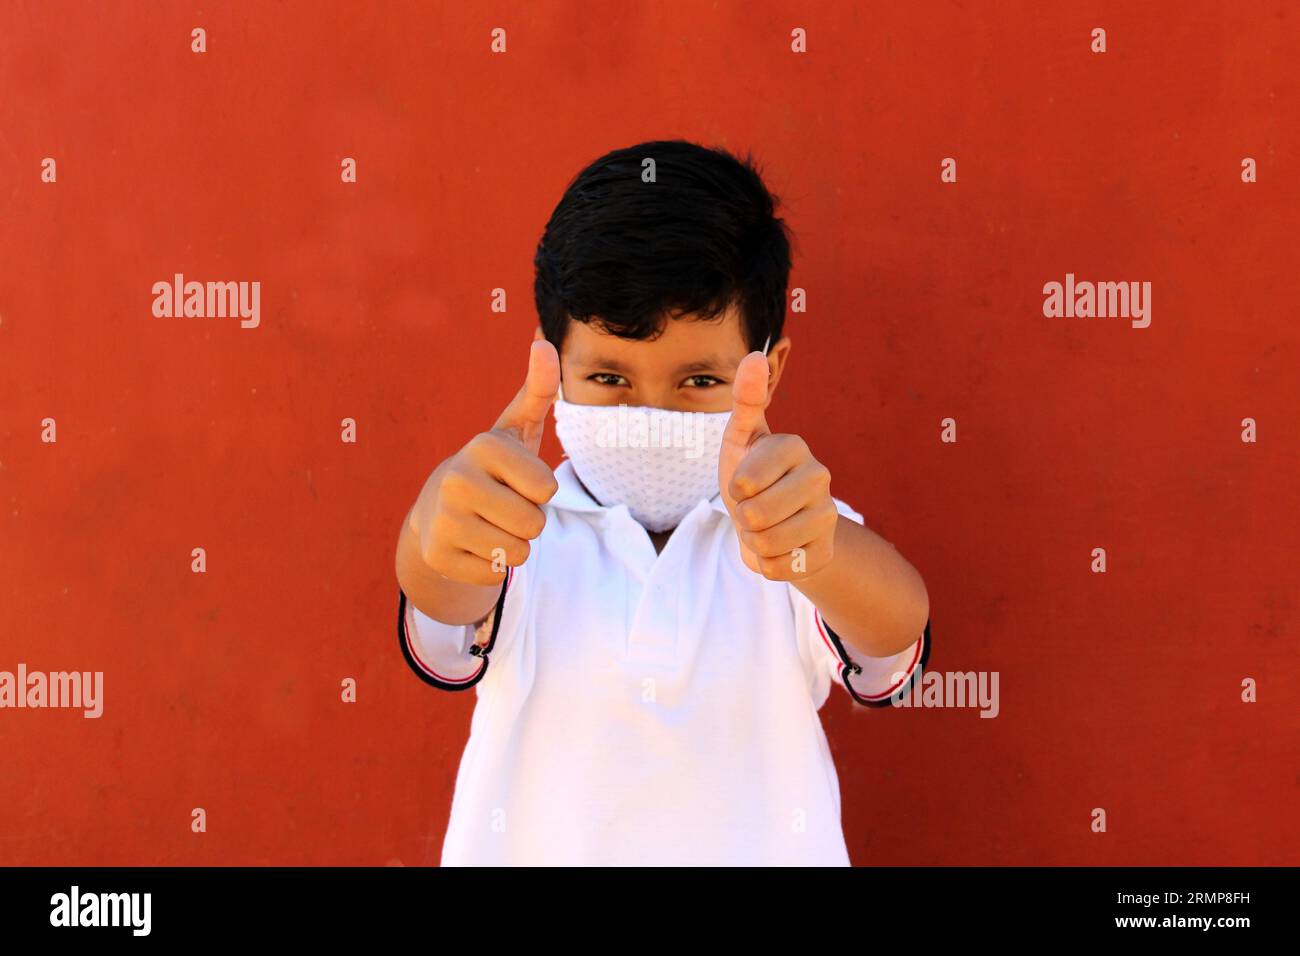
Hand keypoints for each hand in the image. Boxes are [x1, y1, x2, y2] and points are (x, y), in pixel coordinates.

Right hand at [410, 339, 560, 585]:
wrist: (438, 511)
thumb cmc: (493, 468)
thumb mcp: (515, 428)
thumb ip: (538, 388)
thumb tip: (544, 340)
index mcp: (483, 448)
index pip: (547, 489)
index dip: (540, 490)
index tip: (517, 480)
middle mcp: (457, 481)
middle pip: (535, 524)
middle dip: (530, 522)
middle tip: (505, 507)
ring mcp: (443, 521)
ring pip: (518, 552)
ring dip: (514, 545)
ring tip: (492, 525)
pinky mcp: (438, 556)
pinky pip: (496, 574)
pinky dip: (492, 566)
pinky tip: (474, 545)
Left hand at [718, 352, 837, 579]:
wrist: (777, 523)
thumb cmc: (751, 475)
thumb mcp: (740, 440)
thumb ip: (745, 399)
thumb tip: (756, 354)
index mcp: (793, 446)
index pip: (745, 480)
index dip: (736, 487)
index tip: (744, 481)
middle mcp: (818, 475)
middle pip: (755, 514)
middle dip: (743, 518)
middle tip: (752, 508)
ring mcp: (827, 514)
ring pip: (766, 543)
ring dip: (754, 542)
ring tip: (765, 527)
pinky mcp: (826, 549)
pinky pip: (778, 567)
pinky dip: (768, 564)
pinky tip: (781, 547)